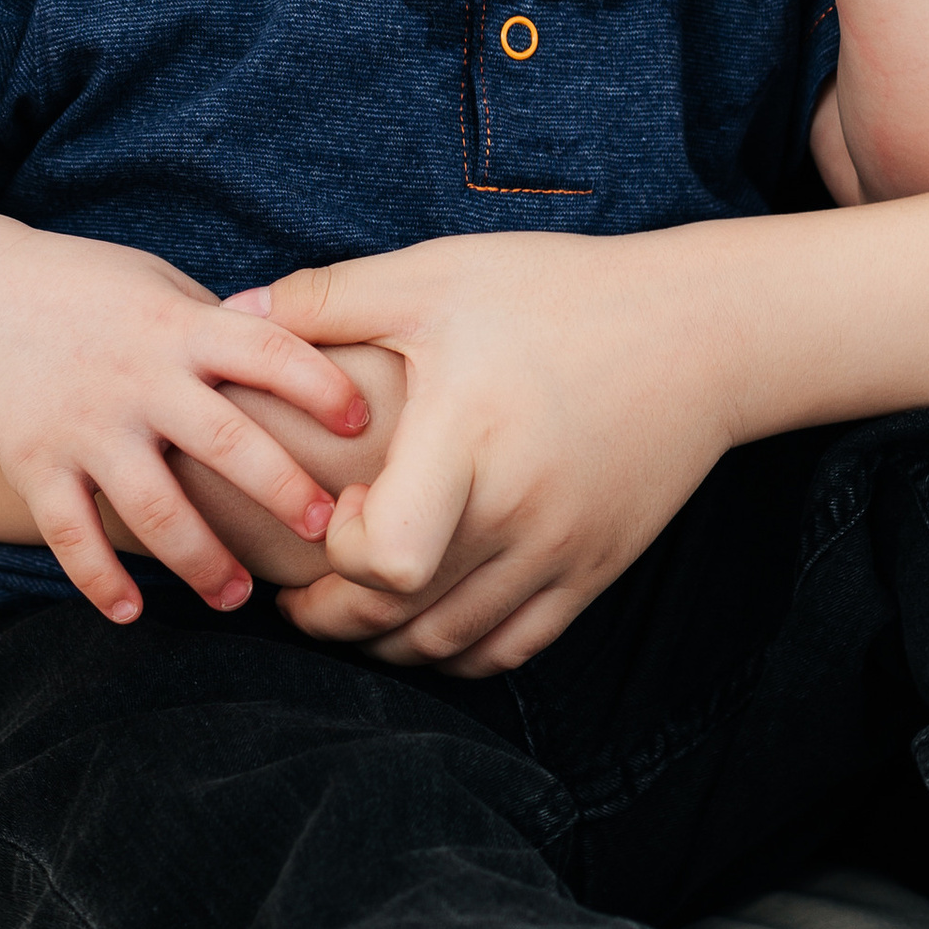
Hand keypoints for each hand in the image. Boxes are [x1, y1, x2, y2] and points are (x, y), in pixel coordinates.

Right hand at [0, 228, 375, 624]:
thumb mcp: (166, 288)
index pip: (265, 352)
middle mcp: (137, 378)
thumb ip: (225, 333)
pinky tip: (133, 612)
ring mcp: (84, 426)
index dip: (318, 386)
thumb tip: (313, 371)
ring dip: (202, 559)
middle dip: (281, 489)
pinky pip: (71, 534)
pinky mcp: (34, 464)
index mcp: (180, 328)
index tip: (362, 423)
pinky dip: (99, 580)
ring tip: (239, 597)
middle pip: (223, 440)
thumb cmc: (96, 293)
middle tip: (327, 531)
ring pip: (154, 506)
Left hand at [238, 229, 744, 673]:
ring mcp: (561, 551)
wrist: (699, 333)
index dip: (339, 550)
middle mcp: (518, 510)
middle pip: (399, 620)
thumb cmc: (558, 293)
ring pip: (448, 646)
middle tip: (299, 589)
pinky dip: (453, 653)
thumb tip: (229, 309)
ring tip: (351, 605)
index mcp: (470, 436)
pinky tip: (423, 619)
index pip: (387, 558)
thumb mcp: (440, 275)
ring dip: (383, 641)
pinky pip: (510, 651)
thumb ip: (330, 298)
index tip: (337, 503)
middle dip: (330, 616)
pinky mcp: (593, 573)